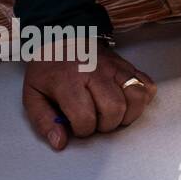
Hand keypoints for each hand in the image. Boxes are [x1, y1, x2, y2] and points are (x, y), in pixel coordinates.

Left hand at [23, 47, 155, 150]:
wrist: (62, 37)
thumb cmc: (49, 69)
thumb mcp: (33, 94)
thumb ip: (43, 121)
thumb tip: (60, 142)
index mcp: (68, 80)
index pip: (85, 117)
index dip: (82, 129)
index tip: (77, 124)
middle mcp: (94, 71)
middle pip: (114, 109)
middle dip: (106, 124)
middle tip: (96, 120)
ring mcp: (115, 67)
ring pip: (136, 97)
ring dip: (128, 114)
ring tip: (114, 114)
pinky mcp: (128, 65)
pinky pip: (147, 86)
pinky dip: (142, 99)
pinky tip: (127, 102)